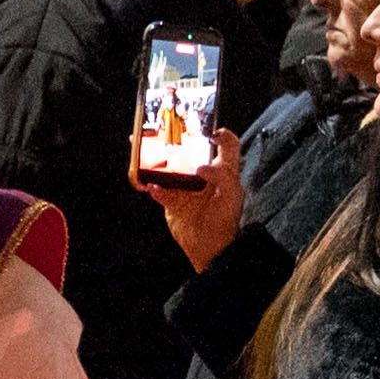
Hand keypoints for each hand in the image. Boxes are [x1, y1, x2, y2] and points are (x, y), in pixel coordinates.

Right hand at [149, 129, 244, 266]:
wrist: (209, 249)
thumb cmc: (225, 221)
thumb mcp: (232, 195)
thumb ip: (223, 176)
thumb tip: (201, 167)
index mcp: (223, 172)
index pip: (227, 146)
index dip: (220, 134)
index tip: (207, 129)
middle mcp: (204, 177)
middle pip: (192, 152)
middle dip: (179, 140)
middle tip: (167, 131)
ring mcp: (186, 188)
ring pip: (170, 168)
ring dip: (158, 160)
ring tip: (146, 151)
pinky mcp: (173, 201)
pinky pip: (160, 191)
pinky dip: (155, 189)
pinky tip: (152, 187)